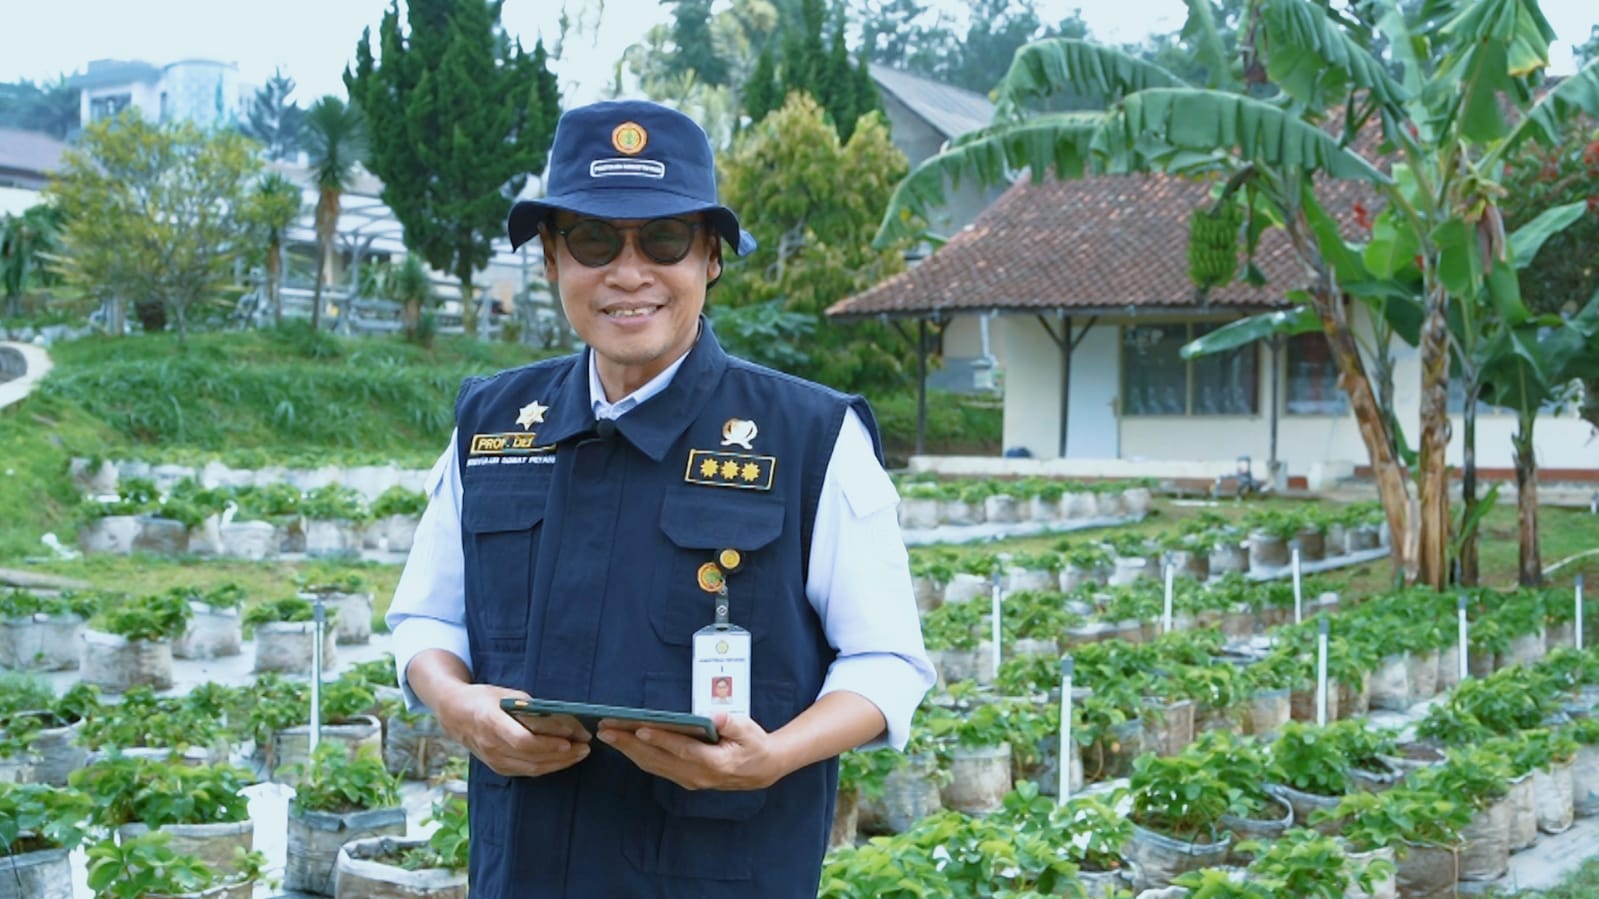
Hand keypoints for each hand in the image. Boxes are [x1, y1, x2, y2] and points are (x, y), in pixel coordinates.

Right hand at [433, 682, 591, 778]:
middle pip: (532, 757)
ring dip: (559, 763)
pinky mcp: (498, 768)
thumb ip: (530, 708)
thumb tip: (561, 719)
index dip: (548, 743)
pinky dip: (547, 766)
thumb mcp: (505, 695)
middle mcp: (491, 746)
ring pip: (532, 768)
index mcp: (491, 723)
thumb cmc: (483, 699)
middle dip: (562, 754)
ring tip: (580, 753)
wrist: (454, 714)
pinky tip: (562, 760)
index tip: (570, 739)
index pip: (523, 740)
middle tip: (585, 746)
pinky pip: (527, 772)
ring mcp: (493, 760)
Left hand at [596, 713, 786, 790]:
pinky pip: (656, 768)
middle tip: (607, 728)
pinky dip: (637, 756)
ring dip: (628, 750)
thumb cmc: (754, 745)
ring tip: (607, 734)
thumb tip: (715, 716)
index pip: (683, 750)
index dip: (661, 740)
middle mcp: (698, 775)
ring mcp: (689, 780)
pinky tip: (623, 744)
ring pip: (653, 765)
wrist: (761, 770)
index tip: (640, 730)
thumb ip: (732, 723)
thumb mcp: (750, 730)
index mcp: (715, 762)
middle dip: (630, 744)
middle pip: (659, 759)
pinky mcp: (684, 779)